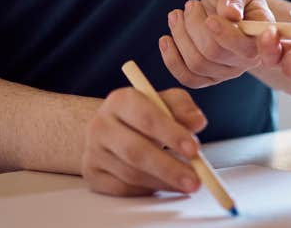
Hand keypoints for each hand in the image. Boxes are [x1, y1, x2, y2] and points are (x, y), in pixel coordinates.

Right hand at [81, 86, 206, 195]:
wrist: (110, 128)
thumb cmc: (144, 115)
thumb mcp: (165, 102)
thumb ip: (183, 108)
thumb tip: (198, 122)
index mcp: (120, 100)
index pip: (146, 117)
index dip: (172, 134)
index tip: (194, 150)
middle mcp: (101, 125)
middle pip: (136, 151)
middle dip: (169, 168)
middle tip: (196, 179)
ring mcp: (93, 151)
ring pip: (130, 173)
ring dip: (163, 182)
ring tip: (187, 184)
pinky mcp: (92, 174)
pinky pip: (122, 189)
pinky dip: (147, 190)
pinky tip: (164, 186)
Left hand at [159, 0, 283, 87]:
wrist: (223, 4)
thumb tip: (230, 13)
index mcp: (263, 35)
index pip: (248, 46)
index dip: (230, 38)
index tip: (211, 19)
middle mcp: (250, 59)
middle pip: (215, 52)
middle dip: (194, 25)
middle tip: (190, 4)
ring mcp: (230, 71)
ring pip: (198, 63)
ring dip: (180, 36)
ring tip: (177, 14)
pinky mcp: (210, 77)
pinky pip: (189, 78)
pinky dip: (172, 59)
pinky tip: (166, 39)